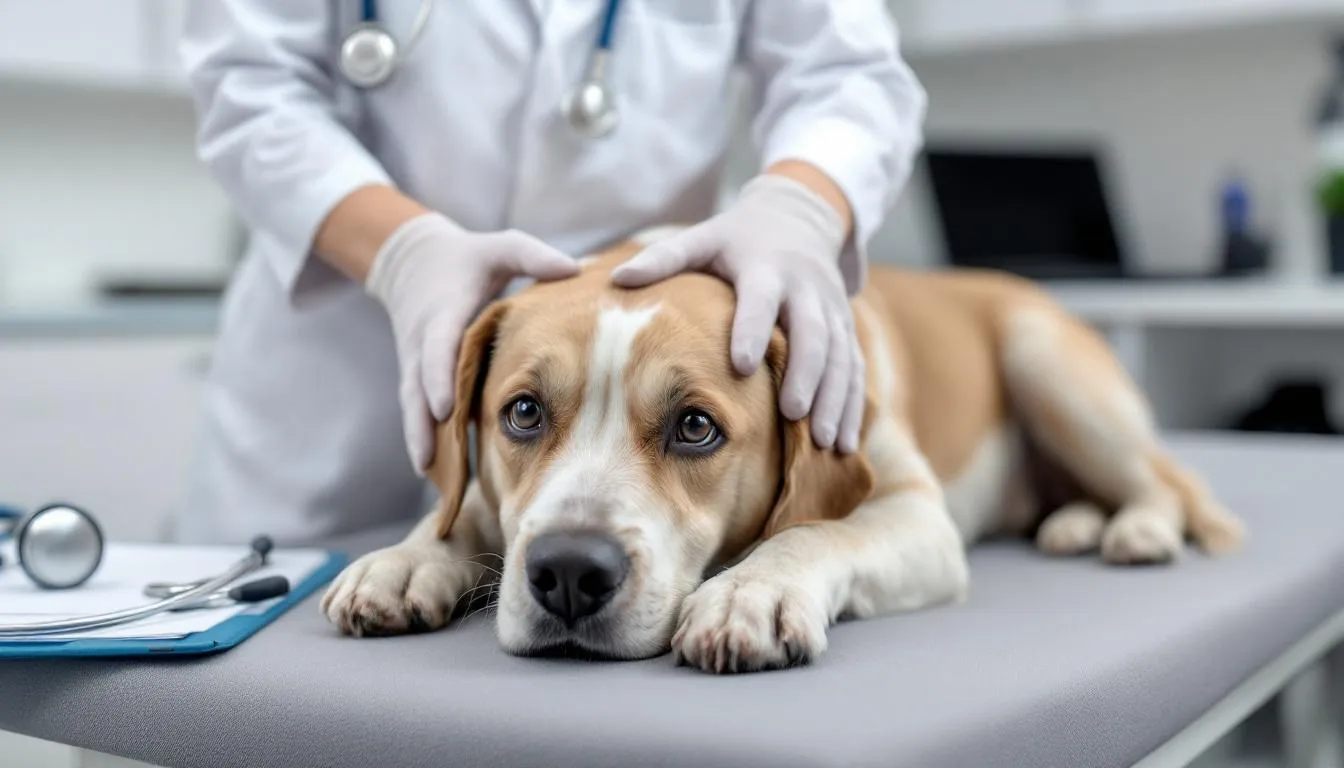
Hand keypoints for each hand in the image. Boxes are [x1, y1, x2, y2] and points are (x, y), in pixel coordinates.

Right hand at [366, 213, 579, 472]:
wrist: (414, 264)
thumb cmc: (470, 259)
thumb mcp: (500, 248)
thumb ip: (532, 256)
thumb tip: (574, 267)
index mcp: (443, 312)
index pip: (437, 348)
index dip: (440, 378)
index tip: (447, 408)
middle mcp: (422, 345)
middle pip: (419, 391)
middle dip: (426, 428)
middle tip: (437, 467)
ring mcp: (415, 366)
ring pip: (415, 410)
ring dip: (424, 444)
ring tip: (437, 484)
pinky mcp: (416, 381)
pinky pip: (419, 415)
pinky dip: (426, 443)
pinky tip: (438, 478)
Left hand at [611, 175, 863, 452]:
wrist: (798, 218)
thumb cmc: (736, 239)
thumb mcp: (703, 239)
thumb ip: (664, 258)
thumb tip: (617, 278)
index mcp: (765, 267)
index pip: (761, 299)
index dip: (752, 329)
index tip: (740, 365)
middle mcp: (805, 288)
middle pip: (813, 333)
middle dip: (807, 374)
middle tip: (793, 415)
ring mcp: (831, 309)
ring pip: (841, 357)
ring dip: (836, 399)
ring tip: (826, 442)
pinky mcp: (846, 327)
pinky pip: (855, 369)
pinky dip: (854, 406)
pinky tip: (845, 445)